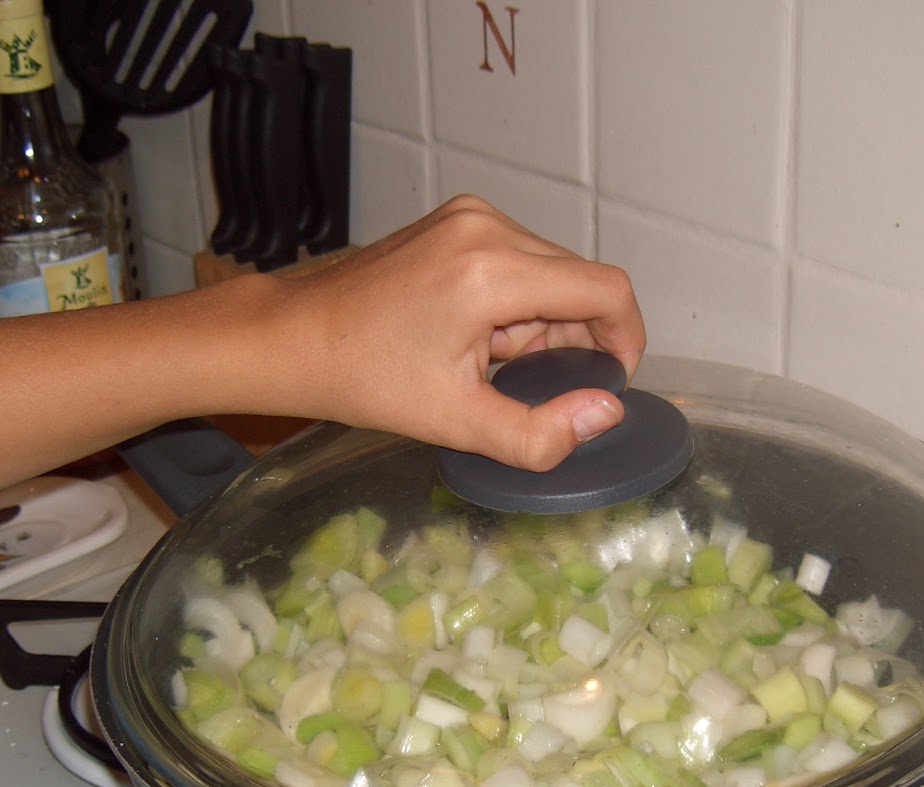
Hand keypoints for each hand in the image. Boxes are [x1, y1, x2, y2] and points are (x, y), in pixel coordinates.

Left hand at [256, 195, 645, 470]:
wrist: (297, 338)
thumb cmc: (365, 378)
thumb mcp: (456, 422)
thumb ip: (538, 433)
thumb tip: (604, 414)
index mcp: (491, 271)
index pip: (605, 289)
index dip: (626, 338)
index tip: (610, 382)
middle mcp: (487, 227)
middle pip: (580, 280)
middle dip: (575, 338)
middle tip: (529, 384)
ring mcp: (470, 216)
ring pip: (552, 271)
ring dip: (545, 322)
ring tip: (494, 363)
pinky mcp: (457, 220)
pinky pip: (520, 259)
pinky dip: (519, 302)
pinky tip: (480, 338)